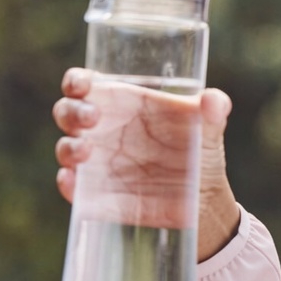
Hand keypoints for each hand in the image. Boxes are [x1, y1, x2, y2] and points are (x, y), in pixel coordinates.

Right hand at [53, 68, 241, 261]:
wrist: (202, 199)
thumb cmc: (199, 149)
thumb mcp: (210, 126)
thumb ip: (215, 109)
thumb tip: (215, 101)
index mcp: (122, 102)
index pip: (85, 84)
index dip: (76, 81)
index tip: (83, 84)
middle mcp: (102, 129)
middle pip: (67, 112)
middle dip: (72, 112)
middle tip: (93, 118)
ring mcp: (96, 162)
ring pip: (66, 148)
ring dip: (69, 147)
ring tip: (88, 152)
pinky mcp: (97, 193)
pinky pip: (73, 188)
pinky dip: (68, 184)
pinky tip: (74, 182)